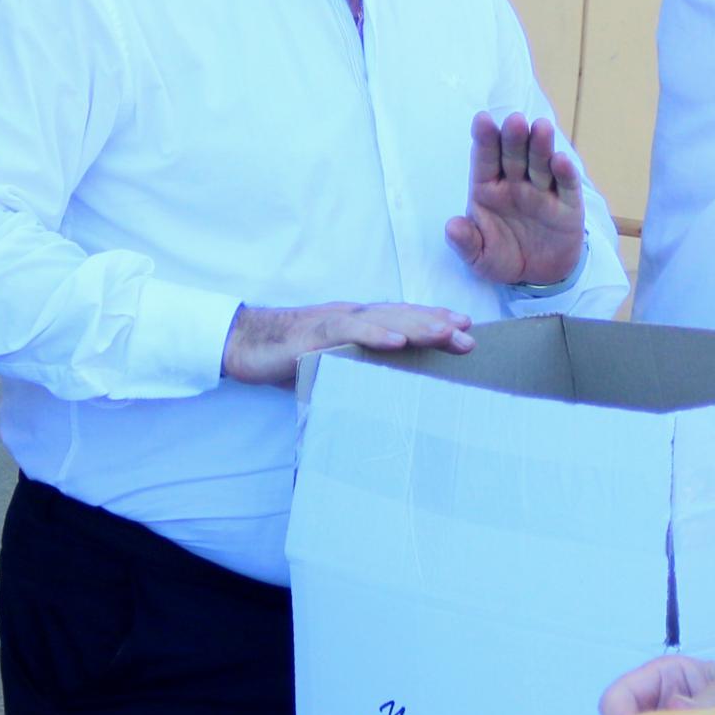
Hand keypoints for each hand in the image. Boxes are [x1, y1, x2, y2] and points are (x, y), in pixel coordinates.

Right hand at [220, 300, 475, 387]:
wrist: (244, 345)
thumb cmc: (289, 357)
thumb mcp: (331, 367)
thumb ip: (357, 373)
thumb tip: (386, 398)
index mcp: (358, 324)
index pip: (403, 320)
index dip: (434, 322)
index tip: (466, 331)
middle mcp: (352, 317)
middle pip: (402, 317)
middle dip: (438, 325)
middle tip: (469, 339)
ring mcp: (334, 322)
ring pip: (383, 319)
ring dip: (417, 325)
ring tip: (446, 333)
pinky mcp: (314, 334)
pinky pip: (349, 331)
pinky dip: (374, 334)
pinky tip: (397, 342)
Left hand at [446, 111, 585, 287]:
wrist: (539, 276)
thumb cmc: (503, 257)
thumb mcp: (480, 258)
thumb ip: (466, 243)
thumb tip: (451, 227)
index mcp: (488, 188)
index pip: (485, 159)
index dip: (484, 139)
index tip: (482, 120)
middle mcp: (515, 183)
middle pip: (514, 154)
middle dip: (513, 137)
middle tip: (514, 120)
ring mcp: (543, 190)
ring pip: (541, 163)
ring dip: (541, 145)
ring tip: (541, 127)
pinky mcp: (568, 204)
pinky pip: (566, 185)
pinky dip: (565, 173)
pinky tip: (561, 161)